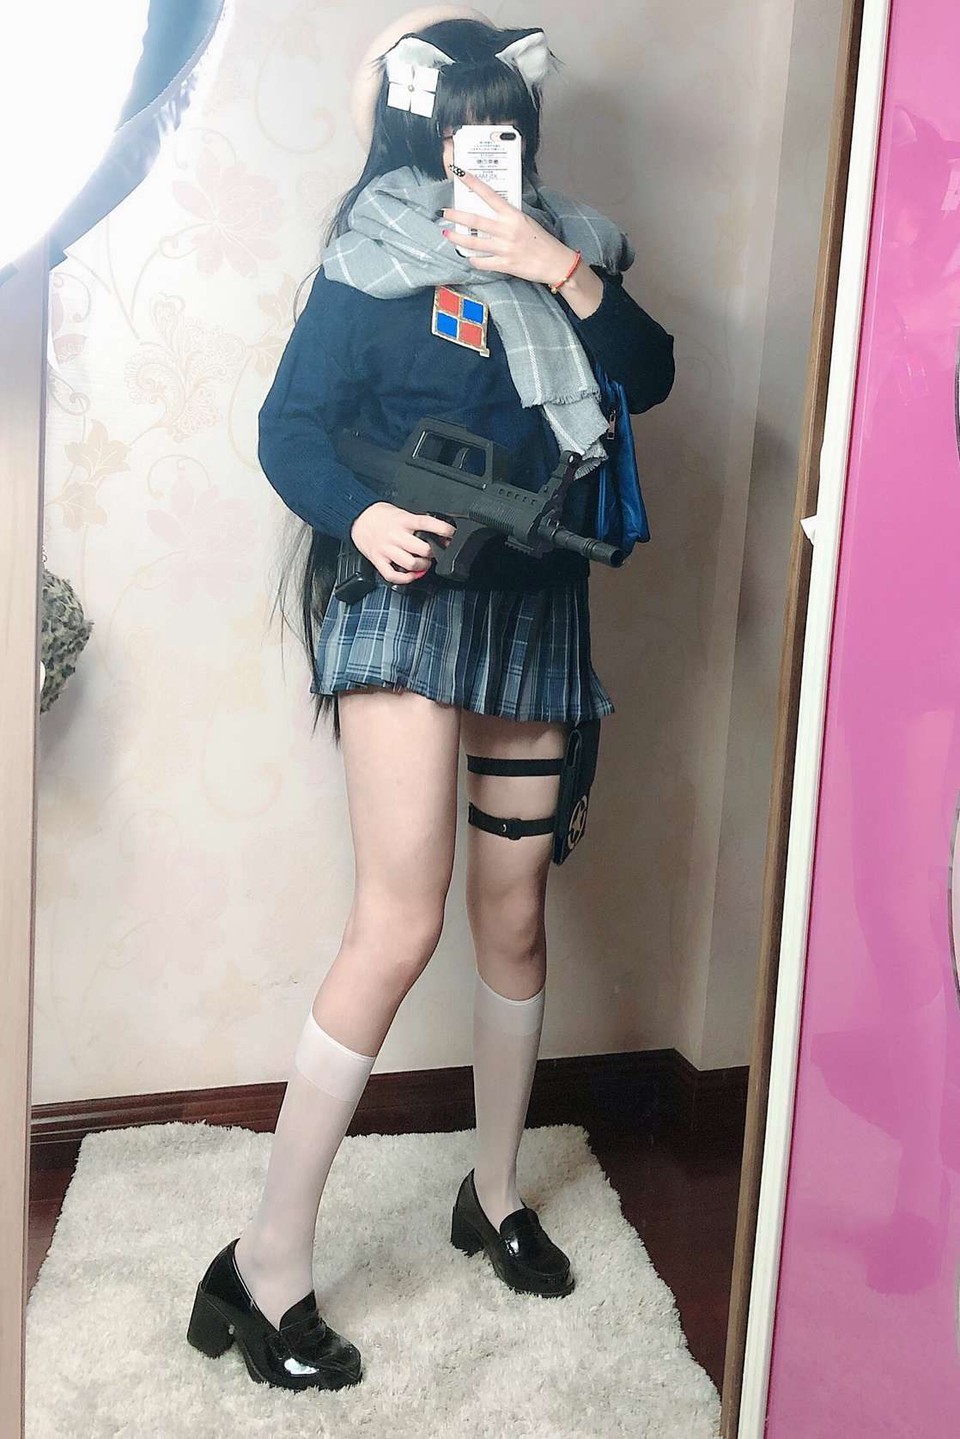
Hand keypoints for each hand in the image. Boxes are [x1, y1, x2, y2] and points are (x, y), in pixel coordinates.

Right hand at [350, 502, 455, 585]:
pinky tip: (410, 574)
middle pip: (422, 549)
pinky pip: (393, 575)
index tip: (451, 533)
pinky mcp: (378, 559)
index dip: (442, 529)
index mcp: (403, 520)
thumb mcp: (402, 513)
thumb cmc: (381, 516)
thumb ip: (416, 524)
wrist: (358, 518)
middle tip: (434, 552)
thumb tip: (437, 533)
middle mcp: (395, 535)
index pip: (426, 523)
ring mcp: (386, 549)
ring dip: (422, 566)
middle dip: (433, 553)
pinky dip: (405, 578)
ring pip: (410, 564)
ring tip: (423, 563)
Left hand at [441, 170, 574, 283]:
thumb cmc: (542, 241)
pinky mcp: (505, 264)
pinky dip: (473, 260)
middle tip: (445, 212)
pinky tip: (468, 257)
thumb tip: (493, 211)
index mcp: (513, 215)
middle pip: (475, 220)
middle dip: (457, 215)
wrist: (555, 262)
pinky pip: (483, 262)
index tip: (460, 174)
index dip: (473, 183)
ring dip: (458, 238)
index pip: (489, 195)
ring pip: (474, 242)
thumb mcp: (526, 221)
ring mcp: (504, 248)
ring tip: (447, 234)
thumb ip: (508, 216)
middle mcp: (506, 230)